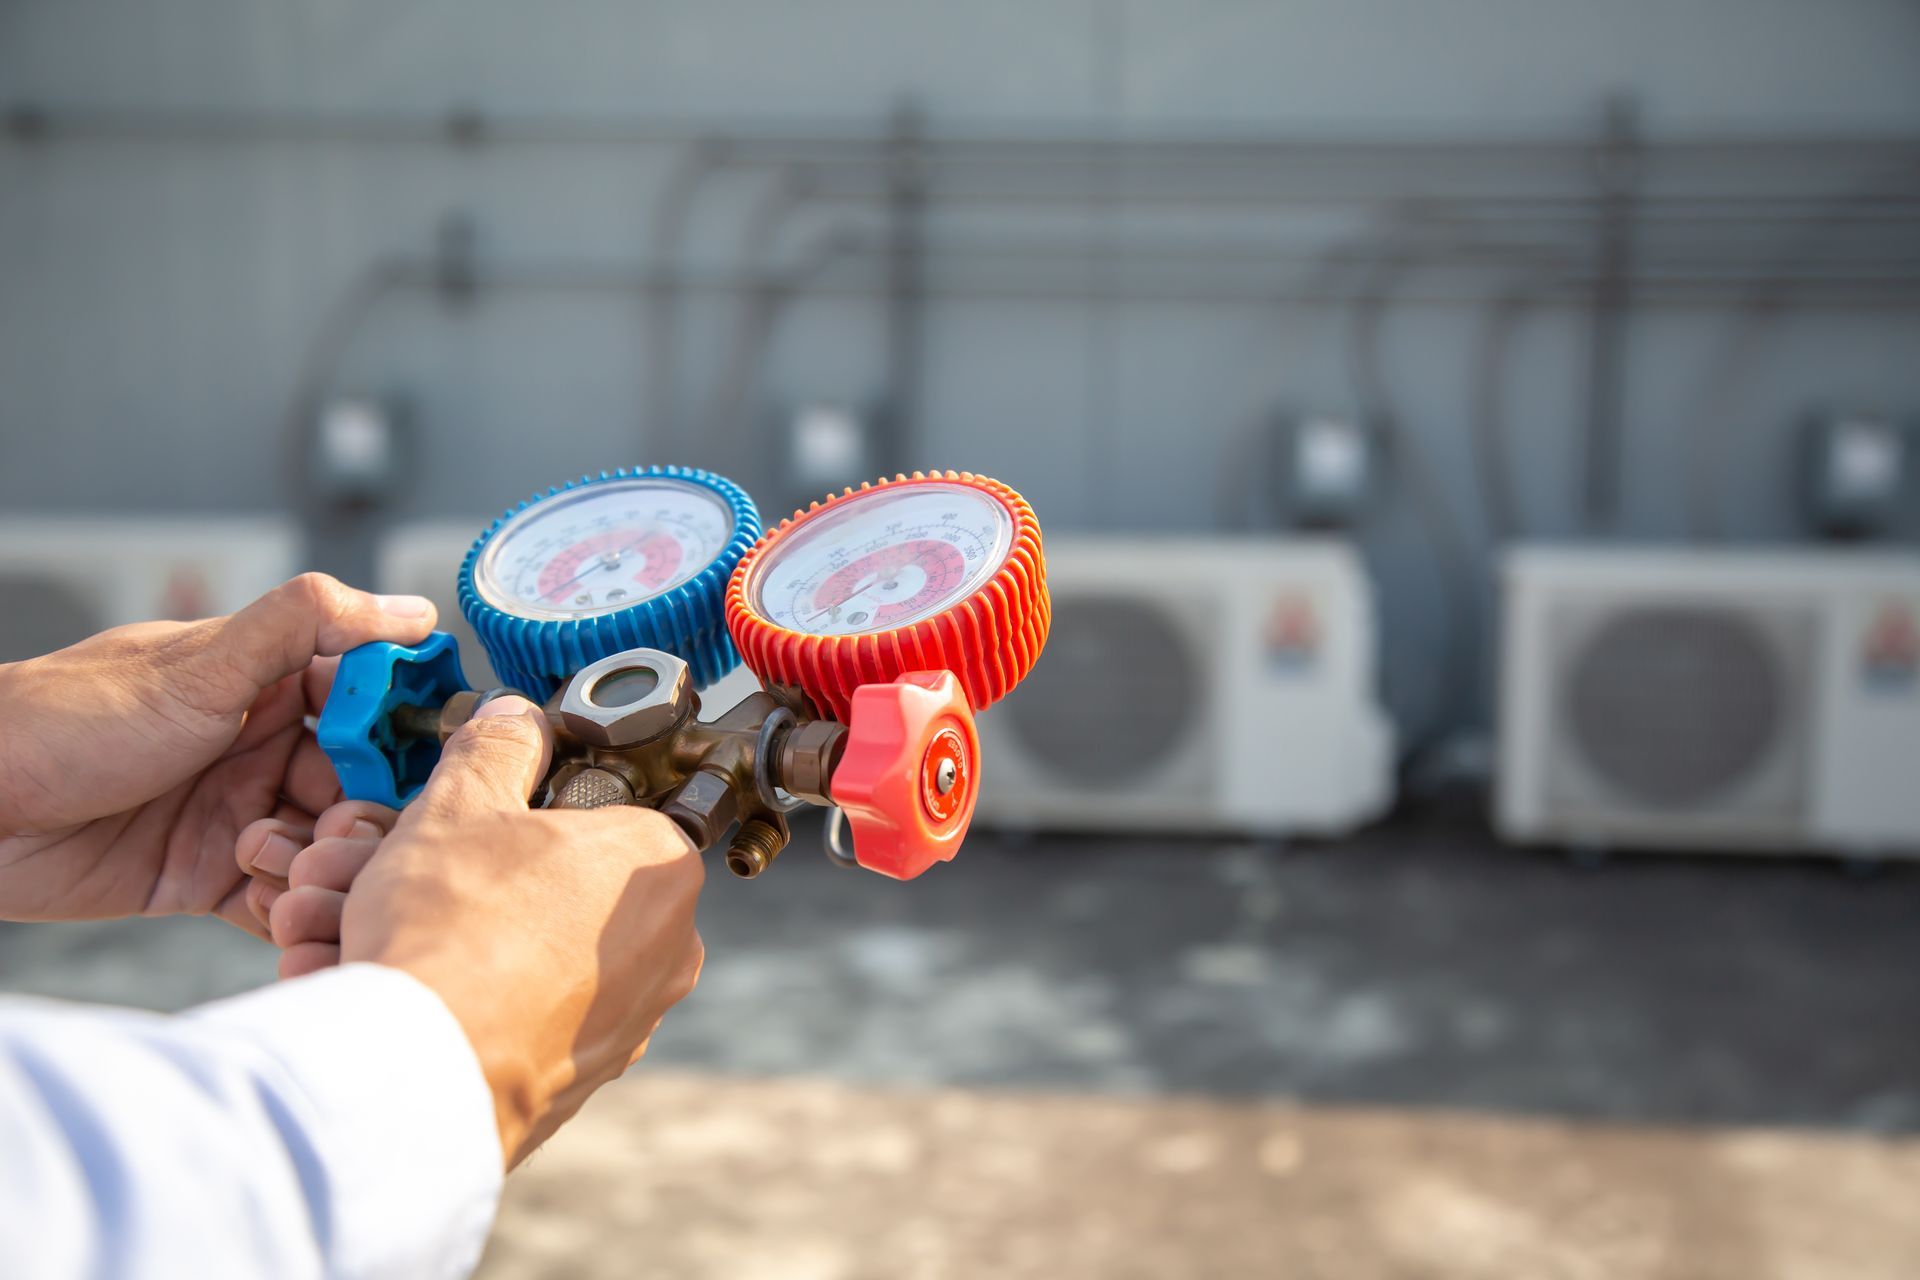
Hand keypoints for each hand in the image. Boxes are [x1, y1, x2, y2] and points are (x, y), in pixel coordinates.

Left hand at [0, 574, 435, 929]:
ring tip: (295, 874)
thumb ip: (306, 623)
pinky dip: (288, 909)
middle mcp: (259, 747)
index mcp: (266, 685)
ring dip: (324, 865)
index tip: (414, 762)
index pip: (366, 705)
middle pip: (357, 784)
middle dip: (362, 813)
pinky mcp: (209, 877)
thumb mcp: (203, 664)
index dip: (398, 733)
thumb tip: (412, 611)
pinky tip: (274, 909)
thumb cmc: (71, 722)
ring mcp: (237, 813)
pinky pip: (278, 899)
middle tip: (341, 832)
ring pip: (324, 846)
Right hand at [241, 697, 704, 1167]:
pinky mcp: (577, 1079)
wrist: (417, 1075)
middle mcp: (664, 947)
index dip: (505, 810)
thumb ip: (496, 748)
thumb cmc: (452, 931)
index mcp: (658, 865)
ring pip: (510, 955)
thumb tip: (512, 719)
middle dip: (435, 880)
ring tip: (335, 931)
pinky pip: (505, 1018)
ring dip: (420, 937)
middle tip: (362, 876)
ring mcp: (625, 1019)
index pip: (588, 810)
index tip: (451, 823)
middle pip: (536, 889)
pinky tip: (366, 988)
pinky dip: (441, 999)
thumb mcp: (461, 803)